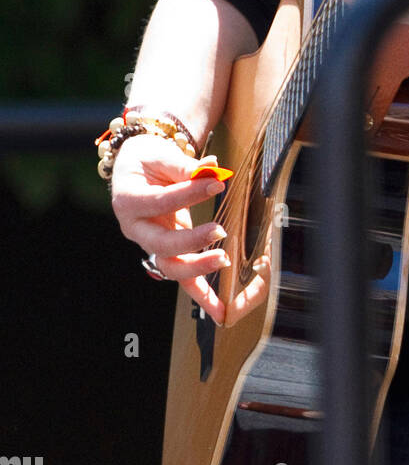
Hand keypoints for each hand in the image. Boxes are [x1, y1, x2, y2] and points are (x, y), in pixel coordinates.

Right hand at [111, 132, 229, 323]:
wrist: (135, 169)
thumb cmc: (147, 160)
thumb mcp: (160, 154)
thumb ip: (184, 165)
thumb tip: (212, 168)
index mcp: (129, 200)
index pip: (161, 201)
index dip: (189, 193)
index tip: (217, 183)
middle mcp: (135, 228)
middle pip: (160, 244)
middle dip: (191, 241)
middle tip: (219, 230)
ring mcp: (150, 243)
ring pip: (169, 266)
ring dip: (197, 268)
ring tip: (223, 259)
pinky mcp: (166, 252)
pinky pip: (182, 277)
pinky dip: (201, 294)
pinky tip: (218, 310)